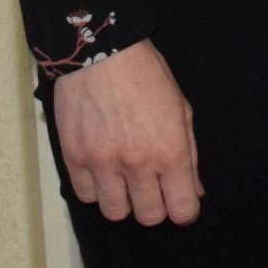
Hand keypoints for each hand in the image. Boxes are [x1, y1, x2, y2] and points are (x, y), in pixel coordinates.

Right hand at [51, 41, 201, 224]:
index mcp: (170, 151)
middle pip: (148, 217)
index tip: (179, 202)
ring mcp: (102, 162)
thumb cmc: (146, 75)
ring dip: (123, 201)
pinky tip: (102, 170)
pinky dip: (95, 189)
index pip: (181, 211)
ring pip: (114, 212)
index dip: (183, 211)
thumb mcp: (181, 110)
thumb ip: (189, 155)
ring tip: (124, 179)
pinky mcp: (74, 157)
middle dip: (154, 207)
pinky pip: (85, 195)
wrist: (101, 50)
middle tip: (152, 188)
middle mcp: (137, 163)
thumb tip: (193, 191)